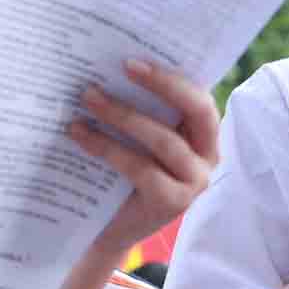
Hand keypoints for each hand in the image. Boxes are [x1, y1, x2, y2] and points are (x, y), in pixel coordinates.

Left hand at [70, 60, 221, 258]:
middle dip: (161, 86)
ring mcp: (195, 183)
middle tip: (121, 69)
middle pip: (197, 112)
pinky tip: (80, 135)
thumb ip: (139, 108)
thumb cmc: (119, 172)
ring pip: (163, 140)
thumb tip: (109, 66)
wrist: (106, 227)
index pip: (200, 98)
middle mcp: (208, 157)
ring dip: (123, 115)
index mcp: (203, 134)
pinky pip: (142, 168)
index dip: (171, 78)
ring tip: (88, 99)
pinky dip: (108, 148)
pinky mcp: (174, 203)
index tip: (132, 62)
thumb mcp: (134, 137)